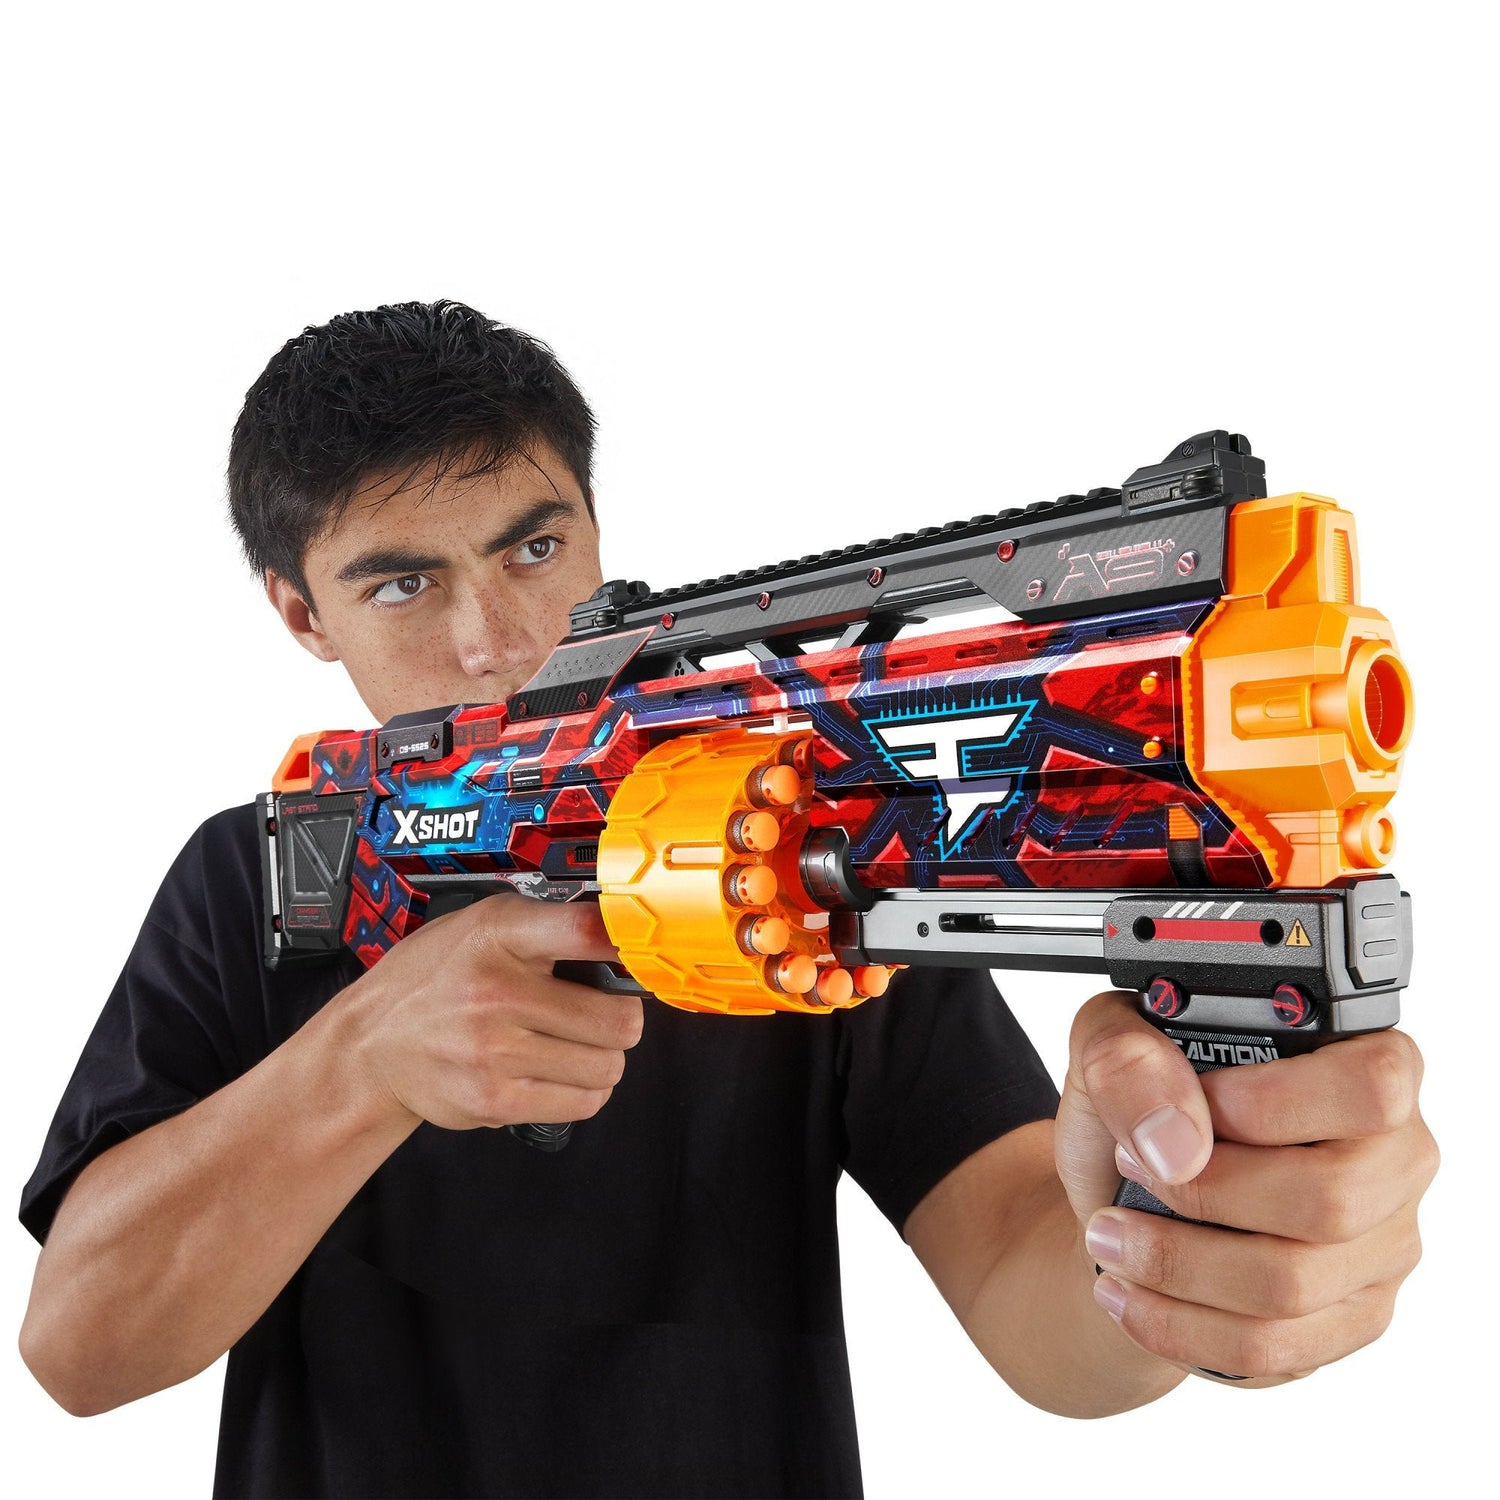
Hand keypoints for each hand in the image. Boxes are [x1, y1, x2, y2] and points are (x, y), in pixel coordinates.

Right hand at [341, 895, 641, 1131]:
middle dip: (620, 1020)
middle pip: (618, 1021)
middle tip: (601, 1015)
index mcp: (500, 933)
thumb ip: (552, 926)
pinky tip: (558, 1071)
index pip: (586, 930)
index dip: (628, 942)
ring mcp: (494, 1051)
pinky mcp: (494, 1100)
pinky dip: (583, 1090)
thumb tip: (627, 944)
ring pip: (607, 1067)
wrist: (371, 1043)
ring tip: (573, 1045)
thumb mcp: (486, 925)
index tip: (642, 952)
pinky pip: (583, 1102)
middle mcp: (497, 991)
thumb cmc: (437, 978)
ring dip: (602, 1059)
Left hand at [1054, 991, 1437, 1385]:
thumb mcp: (1107, 1044)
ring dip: (1179, 1265)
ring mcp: (1381, 1245)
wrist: (1123, 1181)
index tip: (1193, 1109)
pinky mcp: (1349, 1318)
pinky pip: (1274, 1346)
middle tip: (1127, 1168)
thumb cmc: (1138, 1100)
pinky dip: (1181, 1324)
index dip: (1275, 1105)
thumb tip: (1174, 1140)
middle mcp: (1395, 1155)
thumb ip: (1128, 1059)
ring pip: (1294, 1285)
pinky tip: (1127, 1293)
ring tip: (1108, 1235)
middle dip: (1205, 1194)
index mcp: (1362, 1059)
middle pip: (1331, 1200)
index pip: (1373, 1088)